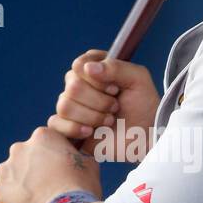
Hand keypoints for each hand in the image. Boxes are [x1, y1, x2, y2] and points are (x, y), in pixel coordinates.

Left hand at [0, 126, 100, 202]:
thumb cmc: (81, 190)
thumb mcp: (89, 165)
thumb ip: (78, 156)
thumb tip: (77, 157)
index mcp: (42, 136)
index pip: (45, 143)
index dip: (53, 158)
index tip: (59, 171)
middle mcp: (19, 148)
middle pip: (26, 157)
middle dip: (34, 169)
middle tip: (48, 186)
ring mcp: (6, 170)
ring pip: (13, 175)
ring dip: (22, 183)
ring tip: (38, 200)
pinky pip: (6, 194)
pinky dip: (14, 200)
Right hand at [48, 49, 160, 163]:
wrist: (146, 138)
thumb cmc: (144, 106)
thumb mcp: (138, 78)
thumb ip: (116, 67)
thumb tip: (87, 68)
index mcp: (94, 68)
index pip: (79, 65)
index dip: (97, 79)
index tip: (116, 88)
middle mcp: (80, 84)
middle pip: (72, 86)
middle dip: (98, 101)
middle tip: (115, 107)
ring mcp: (73, 107)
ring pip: (64, 105)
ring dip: (92, 116)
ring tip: (109, 121)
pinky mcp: (68, 127)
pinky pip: (55, 123)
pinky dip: (74, 128)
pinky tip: (91, 131)